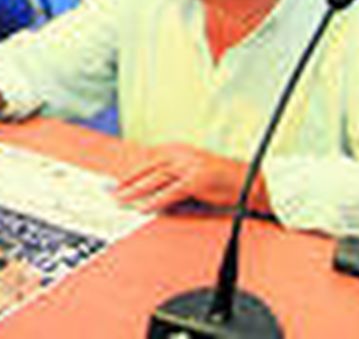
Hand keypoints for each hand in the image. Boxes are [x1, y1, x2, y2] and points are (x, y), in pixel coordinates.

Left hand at [114, 143, 254, 212]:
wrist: (248, 181)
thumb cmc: (219, 179)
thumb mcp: (191, 171)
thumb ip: (171, 176)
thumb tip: (148, 188)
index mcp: (177, 149)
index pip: (146, 161)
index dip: (130, 173)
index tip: (114, 183)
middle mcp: (180, 154)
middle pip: (146, 168)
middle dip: (126, 182)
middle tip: (110, 192)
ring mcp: (188, 166)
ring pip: (154, 179)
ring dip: (135, 192)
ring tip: (120, 201)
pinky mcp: (196, 181)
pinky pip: (170, 193)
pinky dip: (154, 201)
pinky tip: (143, 208)